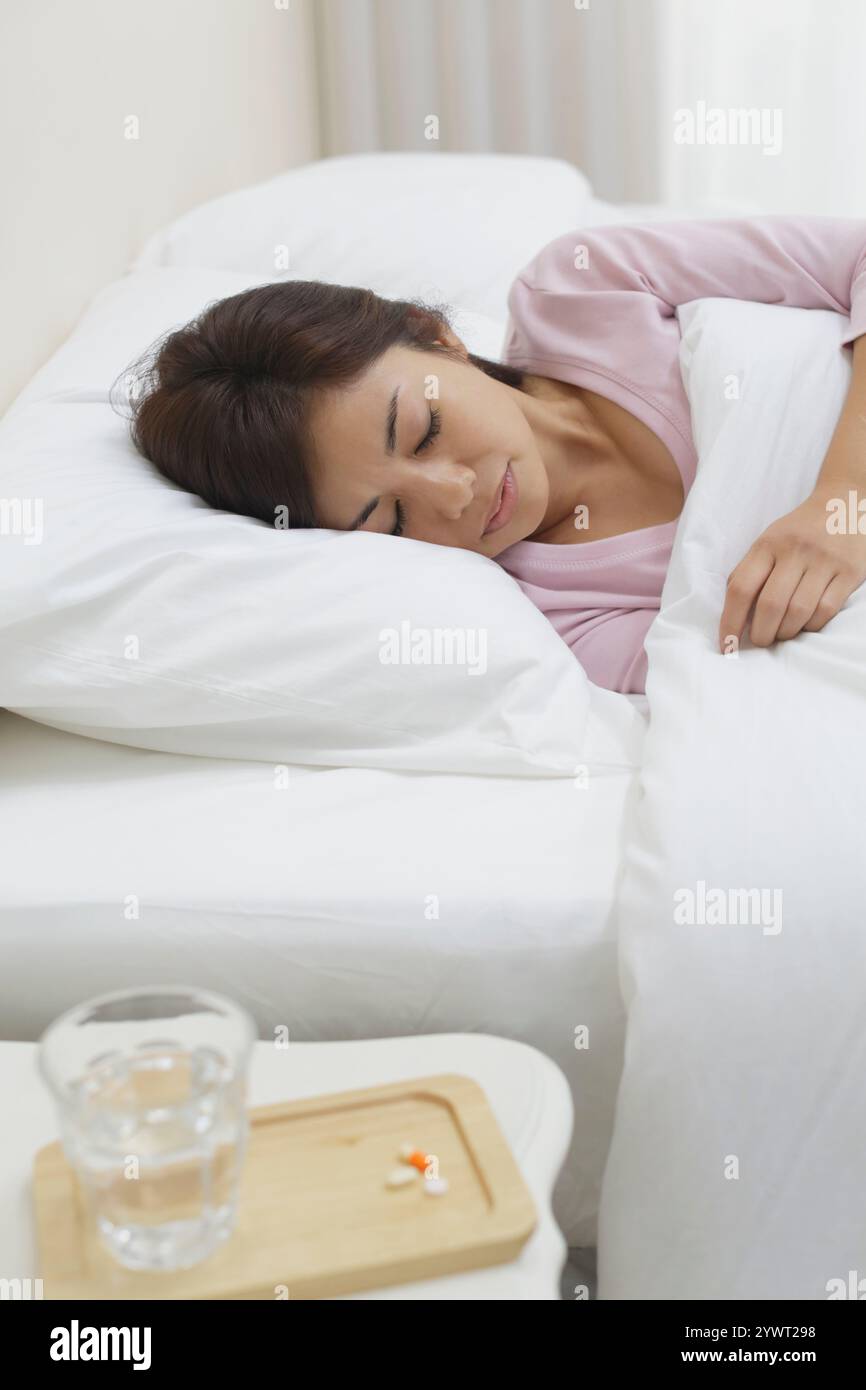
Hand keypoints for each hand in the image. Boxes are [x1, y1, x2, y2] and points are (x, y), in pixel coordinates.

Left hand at [718, 488, 865, 651]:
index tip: (726, 646)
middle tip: (761, 641)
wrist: (842, 505)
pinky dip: (811, 626)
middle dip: (761, 634)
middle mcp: (795, 551)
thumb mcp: (766, 542)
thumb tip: (731, 615)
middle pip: (770, 605)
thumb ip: (748, 573)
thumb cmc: (796, 532)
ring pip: (798, 612)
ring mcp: (824, 561)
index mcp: (767, 545)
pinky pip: (825, 611)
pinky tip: (806, 623)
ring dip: (786, 633)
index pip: (740, 589)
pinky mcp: (849, 572)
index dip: (730, 622)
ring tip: (782, 634)